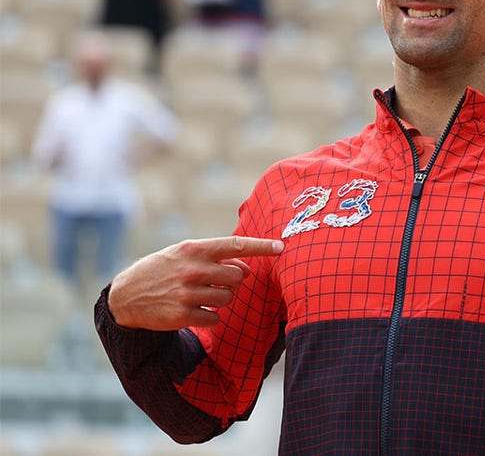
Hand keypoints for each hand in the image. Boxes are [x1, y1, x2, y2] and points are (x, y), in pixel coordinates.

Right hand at [108, 237, 283, 330]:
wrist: (125, 295)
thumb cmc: (163, 270)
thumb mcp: (183, 254)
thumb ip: (215, 258)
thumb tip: (246, 268)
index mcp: (194, 249)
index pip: (235, 244)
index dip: (261, 246)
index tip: (282, 246)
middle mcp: (192, 269)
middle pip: (237, 276)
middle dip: (233, 281)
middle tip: (216, 282)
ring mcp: (187, 293)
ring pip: (228, 298)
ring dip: (221, 299)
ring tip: (200, 296)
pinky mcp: (182, 315)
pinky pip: (214, 318)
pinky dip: (209, 317)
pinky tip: (193, 311)